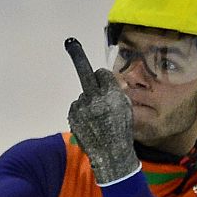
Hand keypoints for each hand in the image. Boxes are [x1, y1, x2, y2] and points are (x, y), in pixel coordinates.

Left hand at [65, 38, 139, 183]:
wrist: (111, 154)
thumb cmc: (121, 130)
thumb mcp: (125, 108)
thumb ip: (115, 92)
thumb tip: (103, 79)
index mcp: (113, 94)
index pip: (102, 74)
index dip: (102, 77)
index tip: (90, 60)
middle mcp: (97, 97)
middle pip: (86, 73)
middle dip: (78, 56)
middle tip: (71, 43)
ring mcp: (83, 106)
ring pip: (84, 95)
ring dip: (89, 102)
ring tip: (97, 119)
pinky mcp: (74, 114)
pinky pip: (77, 106)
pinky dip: (82, 111)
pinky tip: (90, 123)